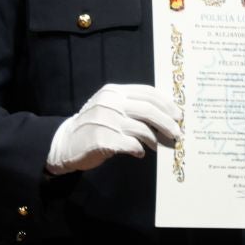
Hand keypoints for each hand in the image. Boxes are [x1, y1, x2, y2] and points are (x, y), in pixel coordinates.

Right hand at [45, 83, 179, 174]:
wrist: (65, 142)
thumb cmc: (95, 125)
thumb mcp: (110, 107)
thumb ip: (132, 106)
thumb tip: (166, 114)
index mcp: (114, 91)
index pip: (147, 92)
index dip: (167, 104)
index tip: (178, 115)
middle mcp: (110, 103)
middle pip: (148, 110)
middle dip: (167, 122)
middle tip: (177, 133)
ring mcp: (105, 121)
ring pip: (142, 128)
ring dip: (154, 139)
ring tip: (156, 146)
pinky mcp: (102, 139)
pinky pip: (131, 144)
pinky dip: (139, 149)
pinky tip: (139, 153)